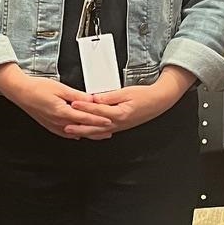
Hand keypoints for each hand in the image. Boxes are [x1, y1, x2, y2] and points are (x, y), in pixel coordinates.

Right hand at [0, 64, 114, 138]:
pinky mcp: (49, 125)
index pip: (85, 118)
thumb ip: (77, 96)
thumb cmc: (37, 88)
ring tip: (98, 135)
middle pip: (82, 129)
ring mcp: (53, 125)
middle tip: (109, 131)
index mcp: (62, 112)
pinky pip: (65, 133)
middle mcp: (58, 122)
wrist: (20, 92)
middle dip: (96, 131)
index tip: (109, 121)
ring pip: (74, 133)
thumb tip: (90, 99)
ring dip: (87, 134)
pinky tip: (78, 135)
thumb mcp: (60, 88)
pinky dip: (74, 134)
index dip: (98, 120)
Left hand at [72, 66, 193, 134]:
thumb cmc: (144, 96)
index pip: (97, 110)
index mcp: (120, 113)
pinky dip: (93, 133)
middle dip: (79, 126)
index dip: (84, 107)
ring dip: (84, 131)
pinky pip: (103, 132)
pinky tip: (86, 133)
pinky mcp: (119, 127)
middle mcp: (118, 123)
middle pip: (95, 126)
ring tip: (71, 131)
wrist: (158, 102)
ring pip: (98, 132)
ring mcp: (119, 127)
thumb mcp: (126, 92)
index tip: (73, 104)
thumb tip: (95, 98)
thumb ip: (109, 96)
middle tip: (65, 125)